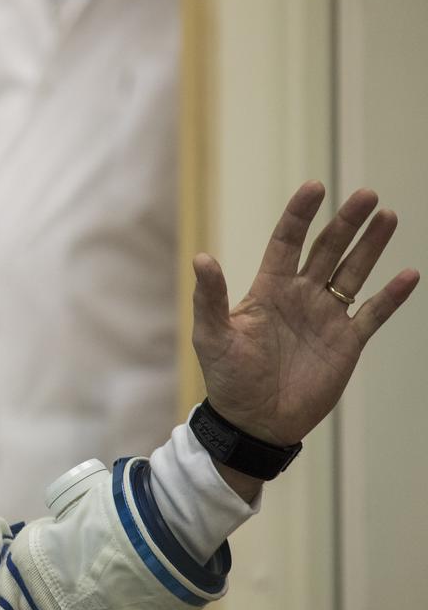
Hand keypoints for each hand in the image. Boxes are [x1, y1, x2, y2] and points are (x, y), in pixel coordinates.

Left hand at [192, 182, 418, 447]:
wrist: (254, 422)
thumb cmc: (227, 378)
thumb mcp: (212, 336)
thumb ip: (210, 298)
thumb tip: (202, 258)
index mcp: (268, 289)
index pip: (287, 242)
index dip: (300, 215)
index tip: (314, 187)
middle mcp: (300, 296)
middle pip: (327, 249)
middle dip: (346, 222)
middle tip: (366, 194)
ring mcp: (325, 317)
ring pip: (352, 272)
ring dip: (371, 246)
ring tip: (387, 215)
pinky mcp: (346, 343)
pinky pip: (373, 313)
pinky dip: (391, 296)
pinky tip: (409, 274)